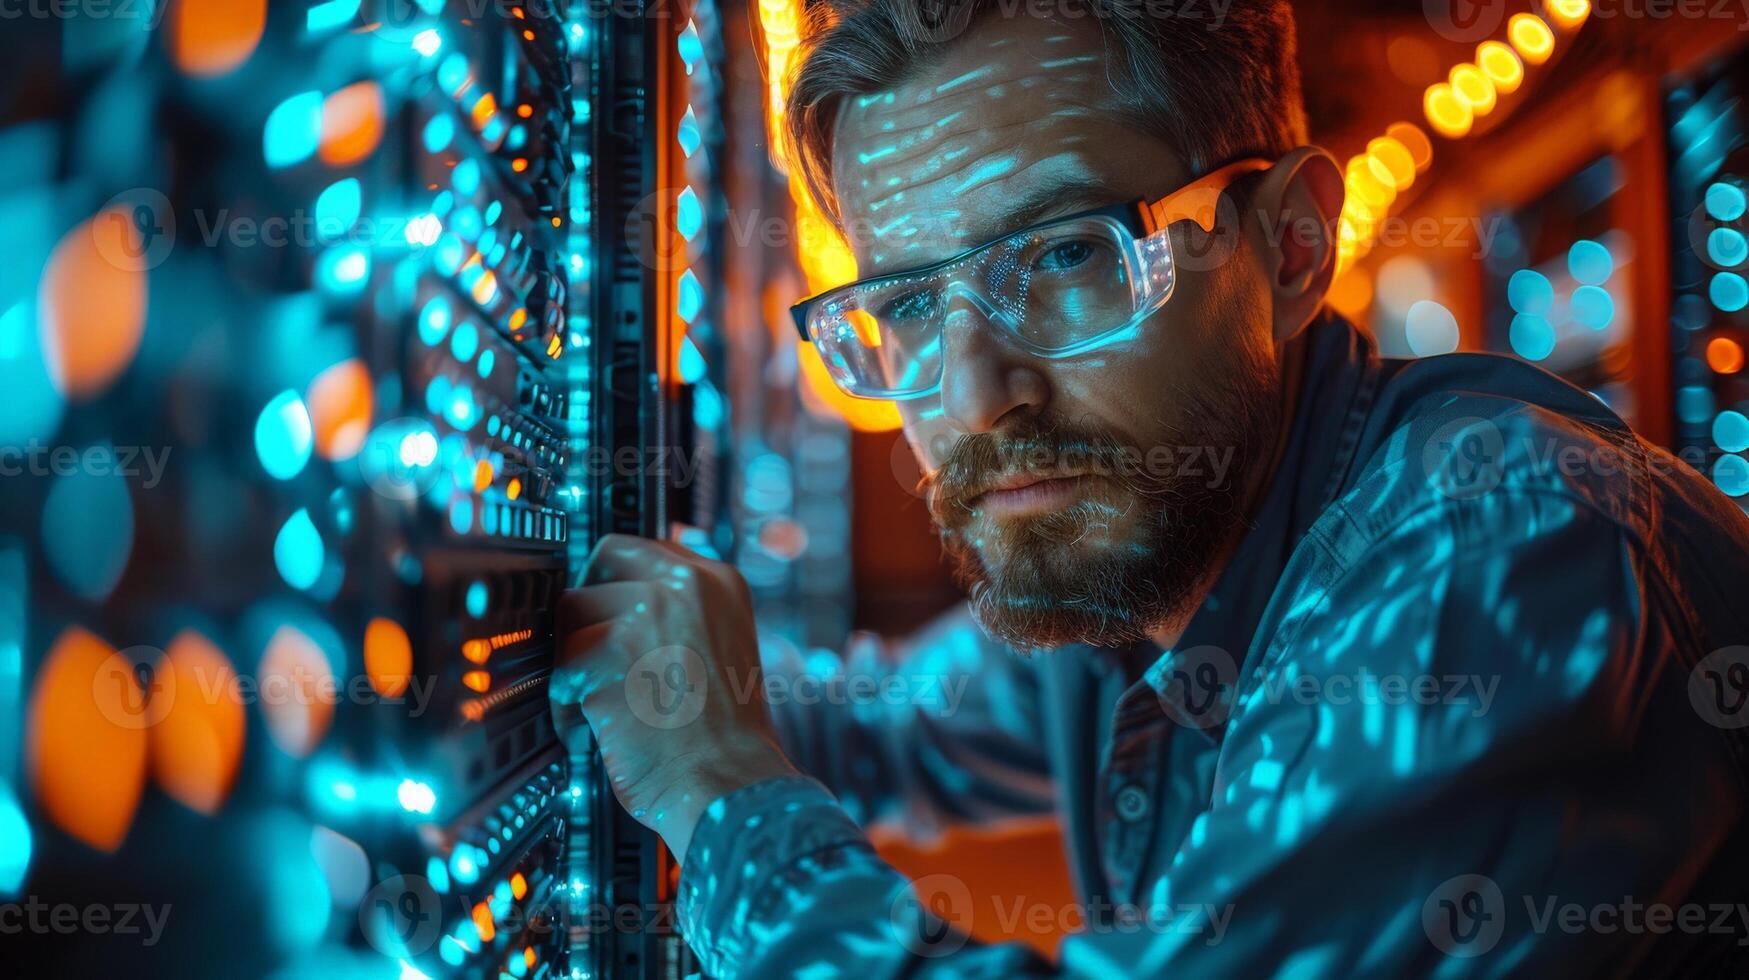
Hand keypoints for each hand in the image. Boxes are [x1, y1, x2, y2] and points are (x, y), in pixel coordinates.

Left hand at [552, 533, 797, 863]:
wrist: (731, 785)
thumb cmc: (723, 738)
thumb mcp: (718, 647)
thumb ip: (676, 615)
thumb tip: (613, 604)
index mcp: (720, 581)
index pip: (643, 550)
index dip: (613, 585)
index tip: (603, 618)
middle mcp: (690, 583)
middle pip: (603, 562)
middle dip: (588, 610)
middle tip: (589, 658)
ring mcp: (652, 610)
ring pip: (573, 612)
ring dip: (574, 661)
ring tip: (596, 707)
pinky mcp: (614, 647)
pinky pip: (562, 665)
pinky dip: (566, 704)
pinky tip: (590, 728)